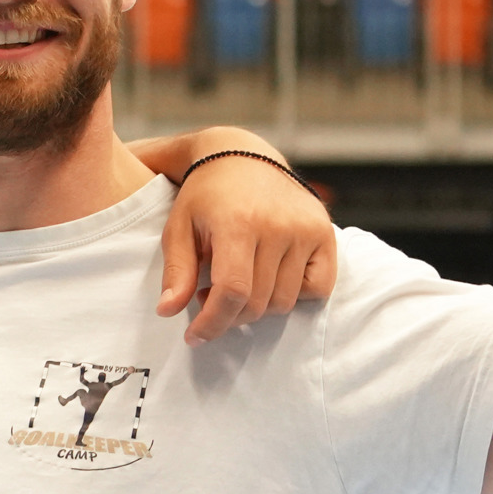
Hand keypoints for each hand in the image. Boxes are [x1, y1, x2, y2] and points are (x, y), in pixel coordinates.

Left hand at [159, 147, 337, 343]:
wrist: (242, 156)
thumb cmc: (205, 197)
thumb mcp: (178, 227)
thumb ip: (176, 271)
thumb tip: (168, 312)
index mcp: (238, 222)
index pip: (233, 292)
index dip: (213, 323)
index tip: (196, 337)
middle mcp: (278, 225)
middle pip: (258, 302)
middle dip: (230, 317)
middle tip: (209, 302)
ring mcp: (306, 229)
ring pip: (285, 301)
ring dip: (258, 308)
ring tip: (236, 286)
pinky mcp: (325, 232)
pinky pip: (318, 288)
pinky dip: (296, 296)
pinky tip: (270, 280)